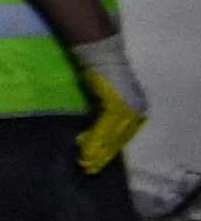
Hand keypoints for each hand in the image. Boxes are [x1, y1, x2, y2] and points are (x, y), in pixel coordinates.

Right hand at [80, 39, 148, 177]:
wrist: (101, 54)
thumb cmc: (101, 73)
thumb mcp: (105, 97)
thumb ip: (103, 114)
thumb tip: (91, 133)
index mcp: (137, 109)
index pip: (122, 134)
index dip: (108, 148)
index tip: (96, 160)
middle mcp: (137, 110)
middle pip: (118, 138)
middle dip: (103, 153)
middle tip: (89, 166)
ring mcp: (128, 109)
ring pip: (112, 136)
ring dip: (97, 149)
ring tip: (85, 160)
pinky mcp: (116, 106)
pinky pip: (104, 127)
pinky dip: (93, 138)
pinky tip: (83, 144)